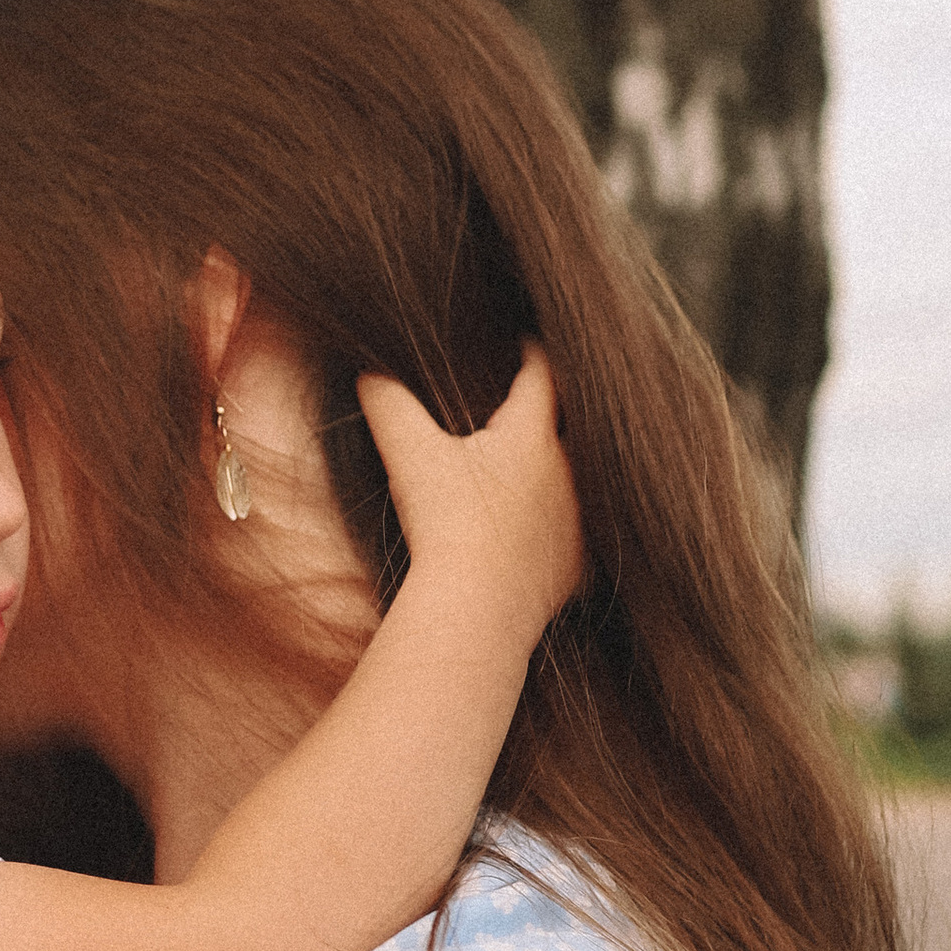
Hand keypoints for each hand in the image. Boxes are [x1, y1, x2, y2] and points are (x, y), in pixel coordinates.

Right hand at [358, 341, 582, 650]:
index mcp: (532, 437)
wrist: (477, 610)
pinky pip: (580, 535)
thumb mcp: (409, 457)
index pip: (542, 375)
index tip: (523, 340)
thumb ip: (389, 404)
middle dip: (557, 408)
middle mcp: (569, 472)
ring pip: (583, 479)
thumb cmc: (446, 527)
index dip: (531, 351)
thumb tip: (368, 370)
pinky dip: (564, 527)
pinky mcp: (579, 567)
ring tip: (541, 462)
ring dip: (563, 468)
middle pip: (575, 423)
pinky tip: (548, 530)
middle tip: (536, 397)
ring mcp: (580, 521)